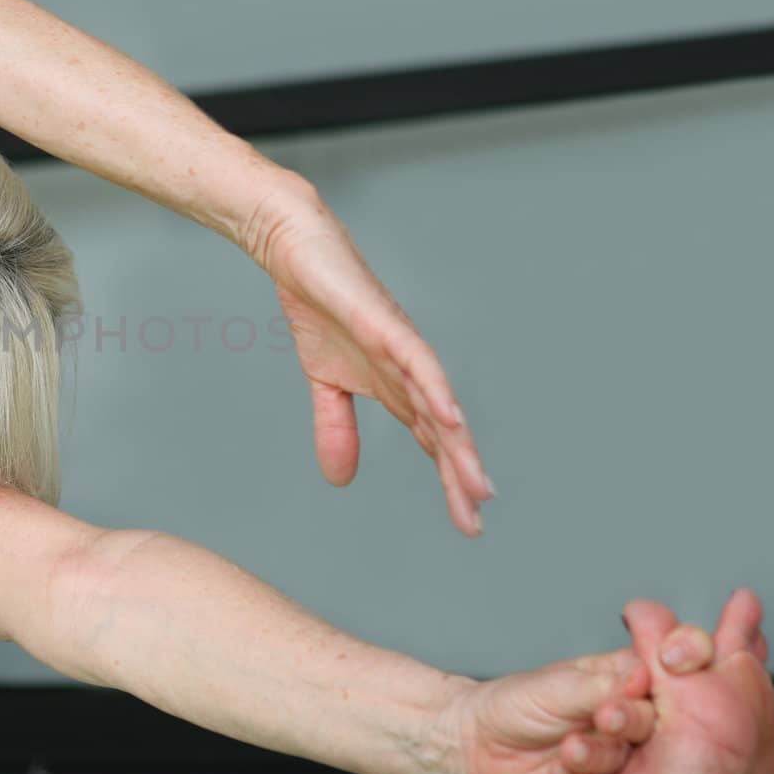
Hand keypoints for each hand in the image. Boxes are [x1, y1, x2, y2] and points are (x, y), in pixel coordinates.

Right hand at [242, 178, 492, 533]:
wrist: (297, 252)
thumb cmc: (319, 308)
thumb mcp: (323, 382)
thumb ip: (336, 427)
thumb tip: (341, 479)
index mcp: (396, 387)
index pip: (431, 442)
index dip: (449, 481)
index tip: (467, 521)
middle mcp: (409, 371)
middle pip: (442, 432)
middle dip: (459, 476)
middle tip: (476, 518)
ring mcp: (401, 347)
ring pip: (437, 402)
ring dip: (457, 444)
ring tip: (474, 483)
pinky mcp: (385, 324)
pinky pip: (417, 361)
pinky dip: (435, 390)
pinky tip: (450, 418)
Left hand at [437, 648, 660, 773]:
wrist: (477, 748)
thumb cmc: (513, 705)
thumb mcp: (555, 687)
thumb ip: (601, 685)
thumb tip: (644, 671)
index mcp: (624, 680)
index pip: (669, 671)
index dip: (678, 667)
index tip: (660, 670)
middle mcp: (633, 720)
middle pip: (664, 721)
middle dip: (633, 720)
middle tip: (606, 720)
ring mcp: (625, 757)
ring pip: (641, 762)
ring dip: (602, 756)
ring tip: (568, 750)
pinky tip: (557, 773)